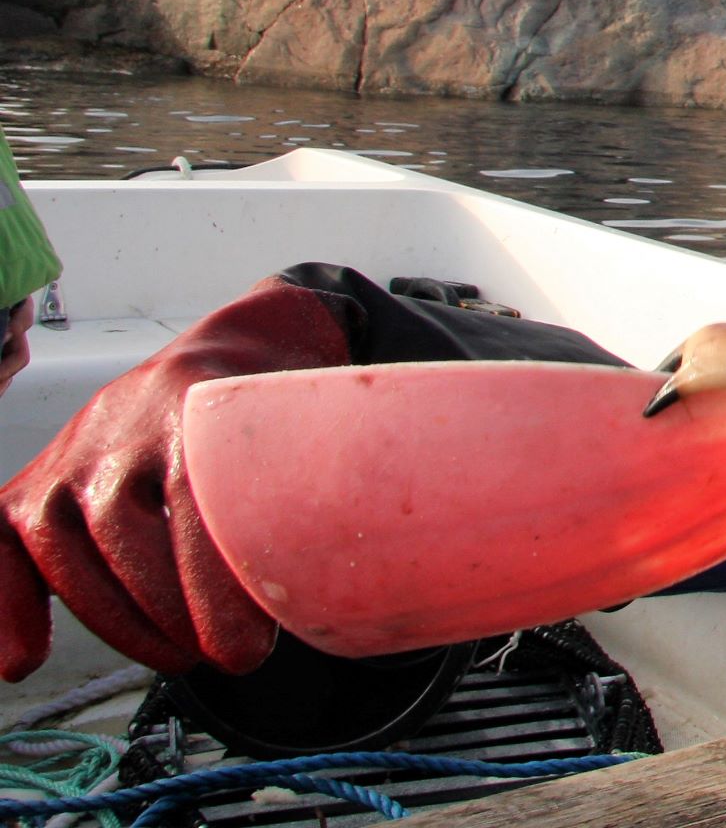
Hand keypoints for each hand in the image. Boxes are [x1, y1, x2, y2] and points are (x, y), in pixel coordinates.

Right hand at [0, 280, 351, 680]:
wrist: (242, 341)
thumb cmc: (287, 402)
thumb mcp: (322, 416)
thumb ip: (346, 471)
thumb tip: (408, 555)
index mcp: (199, 403)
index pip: (193, 498)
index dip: (215, 580)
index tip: (253, 642)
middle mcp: (123, 425)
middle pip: (126, 532)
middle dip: (176, 612)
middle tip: (236, 658)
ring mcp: (73, 454)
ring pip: (69, 551)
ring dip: (123, 624)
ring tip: (184, 657)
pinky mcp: (35, 486)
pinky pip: (0, 548)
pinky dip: (4, 605)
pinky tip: (20, 661)